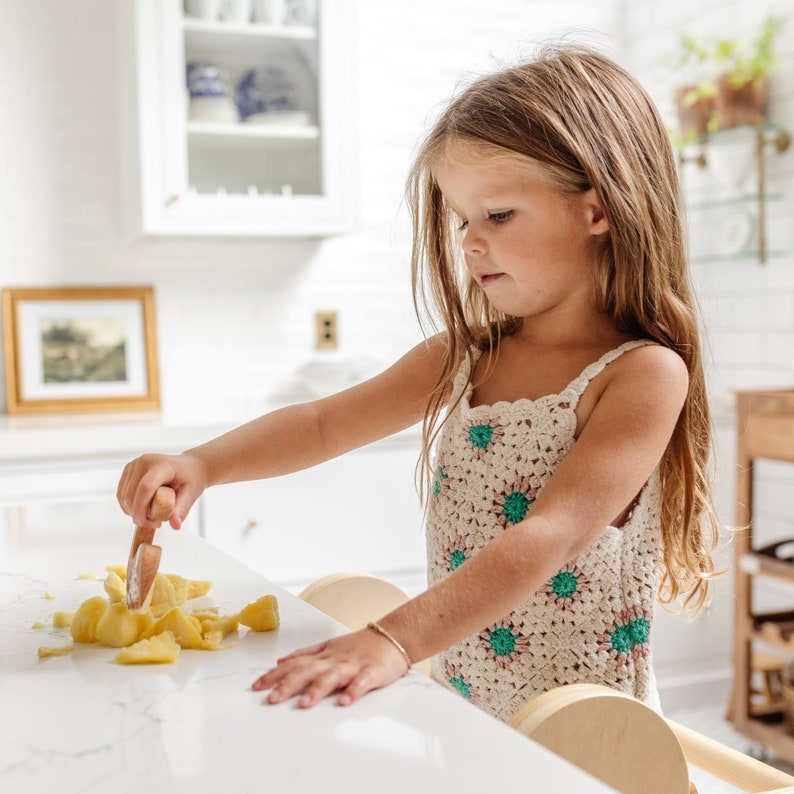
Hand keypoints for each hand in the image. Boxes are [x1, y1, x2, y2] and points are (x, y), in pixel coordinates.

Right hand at [117, 452, 205, 528]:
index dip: (141, 508)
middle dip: (138, 514)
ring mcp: (134, 465)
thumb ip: (182, 509)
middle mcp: (145, 462)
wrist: (189, 466)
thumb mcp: (191, 494)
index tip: (144, 523)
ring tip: (152, 513)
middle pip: (131, 494)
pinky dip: (129, 505)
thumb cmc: (191, 477)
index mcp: (162, 465)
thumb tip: (175, 525)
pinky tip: (144, 507)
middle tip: (155, 522)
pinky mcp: (128, 470)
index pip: (145, 487)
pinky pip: (121, 494)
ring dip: (133, 510)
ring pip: (123, 496)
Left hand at [251, 628, 409, 707]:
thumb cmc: (359, 645)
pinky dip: (353, 691)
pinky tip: (345, 702)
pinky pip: (362, 682)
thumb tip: (279, 662)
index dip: (274, 675)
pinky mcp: (372, 672)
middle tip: (272, 699)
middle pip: (308, 671)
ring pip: (332, 677)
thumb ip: (304, 654)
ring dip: (317, 689)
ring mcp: (353, 666)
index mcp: (323, 656)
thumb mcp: (328, 646)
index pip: (294, 665)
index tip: (256, 687)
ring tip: (304, 704)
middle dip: (289, 684)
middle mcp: (334, 660)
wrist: (392, 636)